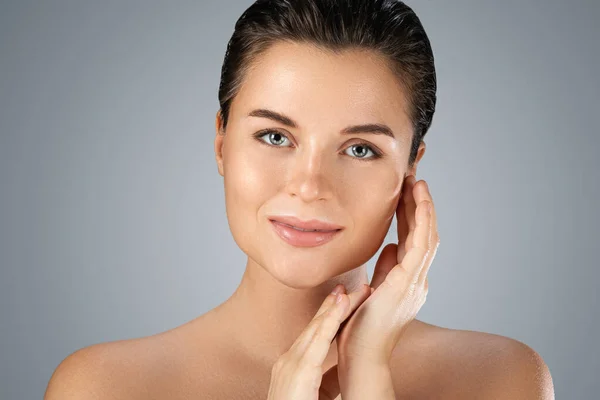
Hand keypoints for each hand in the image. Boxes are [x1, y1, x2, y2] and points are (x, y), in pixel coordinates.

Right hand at [266, 284, 370, 399]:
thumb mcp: (316, 395)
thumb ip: (327, 381)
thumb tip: (341, 371)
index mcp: (292, 366)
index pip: (314, 336)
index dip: (329, 317)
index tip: (343, 300)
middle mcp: (288, 361)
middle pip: (316, 328)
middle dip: (333, 307)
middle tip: (350, 286)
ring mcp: (290, 365)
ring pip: (317, 330)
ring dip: (334, 309)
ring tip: (350, 290)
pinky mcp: (298, 373)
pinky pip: (317, 343)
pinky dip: (329, 322)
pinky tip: (340, 308)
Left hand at [336, 174, 439, 366]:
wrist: (361, 356)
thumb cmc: (361, 328)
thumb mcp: (373, 291)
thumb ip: (384, 269)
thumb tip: (390, 246)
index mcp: (407, 282)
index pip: (412, 242)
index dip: (410, 216)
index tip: (405, 194)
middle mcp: (417, 280)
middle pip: (423, 235)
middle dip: (419, 207)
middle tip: (413, 180)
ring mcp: (416, 282)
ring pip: (428, 236)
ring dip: (424, 208)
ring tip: (418, 183)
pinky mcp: (408, 282)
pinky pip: (421, 244)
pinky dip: (422, 220)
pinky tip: (419, 200)